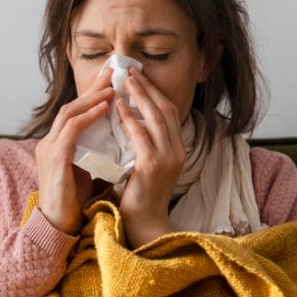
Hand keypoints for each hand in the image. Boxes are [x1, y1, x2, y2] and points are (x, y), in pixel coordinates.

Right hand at [35, 67, 114, 234]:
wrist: (58, 225)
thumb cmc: (74, 201)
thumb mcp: (86, 170)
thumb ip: (95, 152)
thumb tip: (119, 138)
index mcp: (57, 144)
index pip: (75, 111)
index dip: (93, 94)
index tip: (112, 79)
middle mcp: (49, 142)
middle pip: (71, 105)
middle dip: (93, 88)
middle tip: (114, 72)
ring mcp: (49, 149)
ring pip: (69, 113)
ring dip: (92, 98)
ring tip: (112, 88)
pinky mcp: (54, 158)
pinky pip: (72, 130)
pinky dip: (88, 116)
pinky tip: (104, 109)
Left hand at [116, 67, 185, 248]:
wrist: (145, 224)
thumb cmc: (141, 197)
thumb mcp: (148, 166)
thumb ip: (146, 145)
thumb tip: (132, 121)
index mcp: (178, 150)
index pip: (169, 113)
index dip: (155, 93)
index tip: (140, 79)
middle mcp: (177, 151)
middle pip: (165, 109)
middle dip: (148, 88)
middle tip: (131, 72)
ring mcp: (167, 158)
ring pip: (156, 117)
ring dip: (139, 96)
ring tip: (124, 81)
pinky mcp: (152, 166)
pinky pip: (141, 135)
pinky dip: (130, 118)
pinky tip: (118, 107)